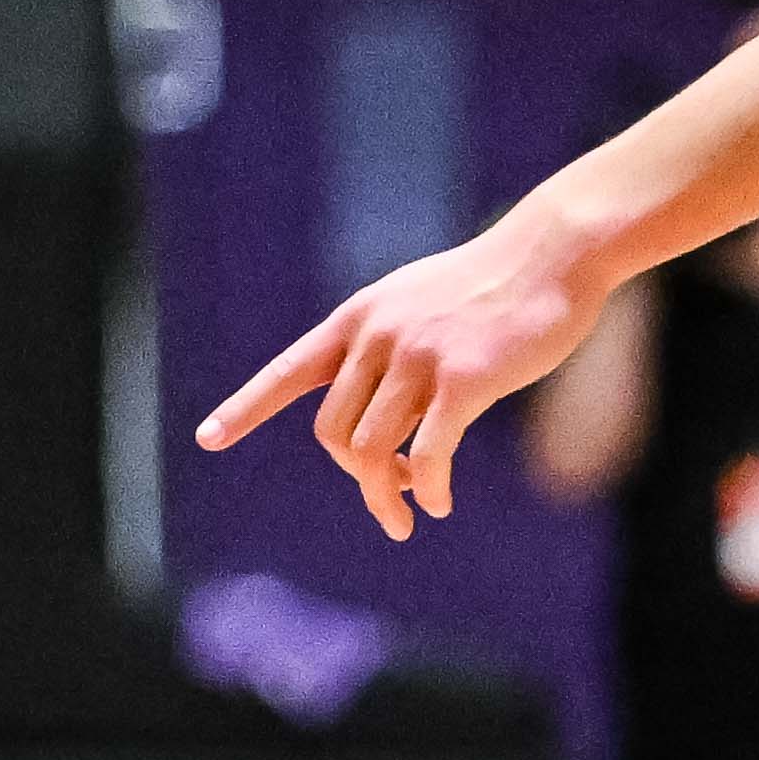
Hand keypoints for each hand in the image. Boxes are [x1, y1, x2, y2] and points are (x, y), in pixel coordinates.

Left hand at [200, 206, 608, 537]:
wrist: (550, 254)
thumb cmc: (491, 286)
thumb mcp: (419, 302)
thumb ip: (387, 346)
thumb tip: (375, 414)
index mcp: (359, 318)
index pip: (288, 371)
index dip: (247, 408)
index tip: (208, 438)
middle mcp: (378, 337)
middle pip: (334, 433)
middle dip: (356, 475)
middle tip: (390, 495)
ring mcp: (418, 357)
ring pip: (373, 452)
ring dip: (388, 493)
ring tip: (412, 505)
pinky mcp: (463, 380)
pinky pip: (428, 456)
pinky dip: (427, 490)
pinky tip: (439, 503)